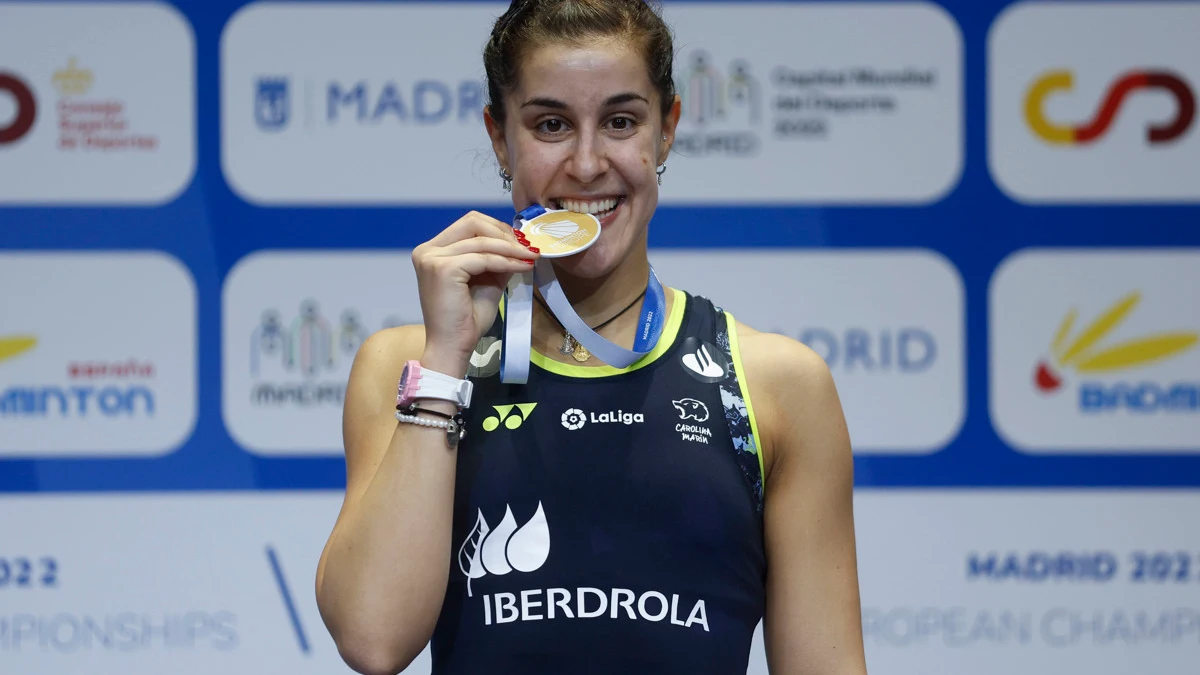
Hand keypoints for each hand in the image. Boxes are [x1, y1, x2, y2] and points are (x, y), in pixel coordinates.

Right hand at [412, 211, 537, 373]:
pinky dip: (506, 261)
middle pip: (473, 222)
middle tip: (528, 247)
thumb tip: (520, 242)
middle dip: (504, 233)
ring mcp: (432, 258)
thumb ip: (497, 258)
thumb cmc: (467, 320)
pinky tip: (523, 267)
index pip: (469, 225)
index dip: (498, 229)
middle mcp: (427, 250)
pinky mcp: (443, 269)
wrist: (453, 346)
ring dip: (511, 248)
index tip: (522, 242)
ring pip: (481, 240)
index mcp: (433, 251)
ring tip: (531, 257)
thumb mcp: (486, 280)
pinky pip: (484, 258)